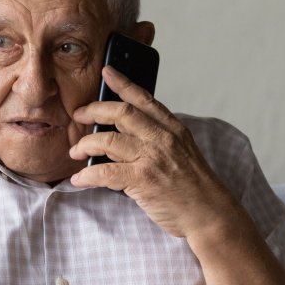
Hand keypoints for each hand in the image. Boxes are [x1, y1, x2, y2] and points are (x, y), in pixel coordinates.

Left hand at [69, 66, 245, 239]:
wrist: (209, 213)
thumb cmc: (194, 187)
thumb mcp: (183, 152)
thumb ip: (160, 138)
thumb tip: (128, 133)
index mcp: (173, 128)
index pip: (144, 98)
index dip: (122, 83)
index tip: (106, 72)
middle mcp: (162, 138)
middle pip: (120, 113)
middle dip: (93, 111)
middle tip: (78, 116)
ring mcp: (152, 157)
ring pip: (107, 139)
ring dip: (85, 145)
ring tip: (75, 152)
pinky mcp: (143, 179)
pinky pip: (105, 172)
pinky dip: (87, 176)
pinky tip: (79, 179)